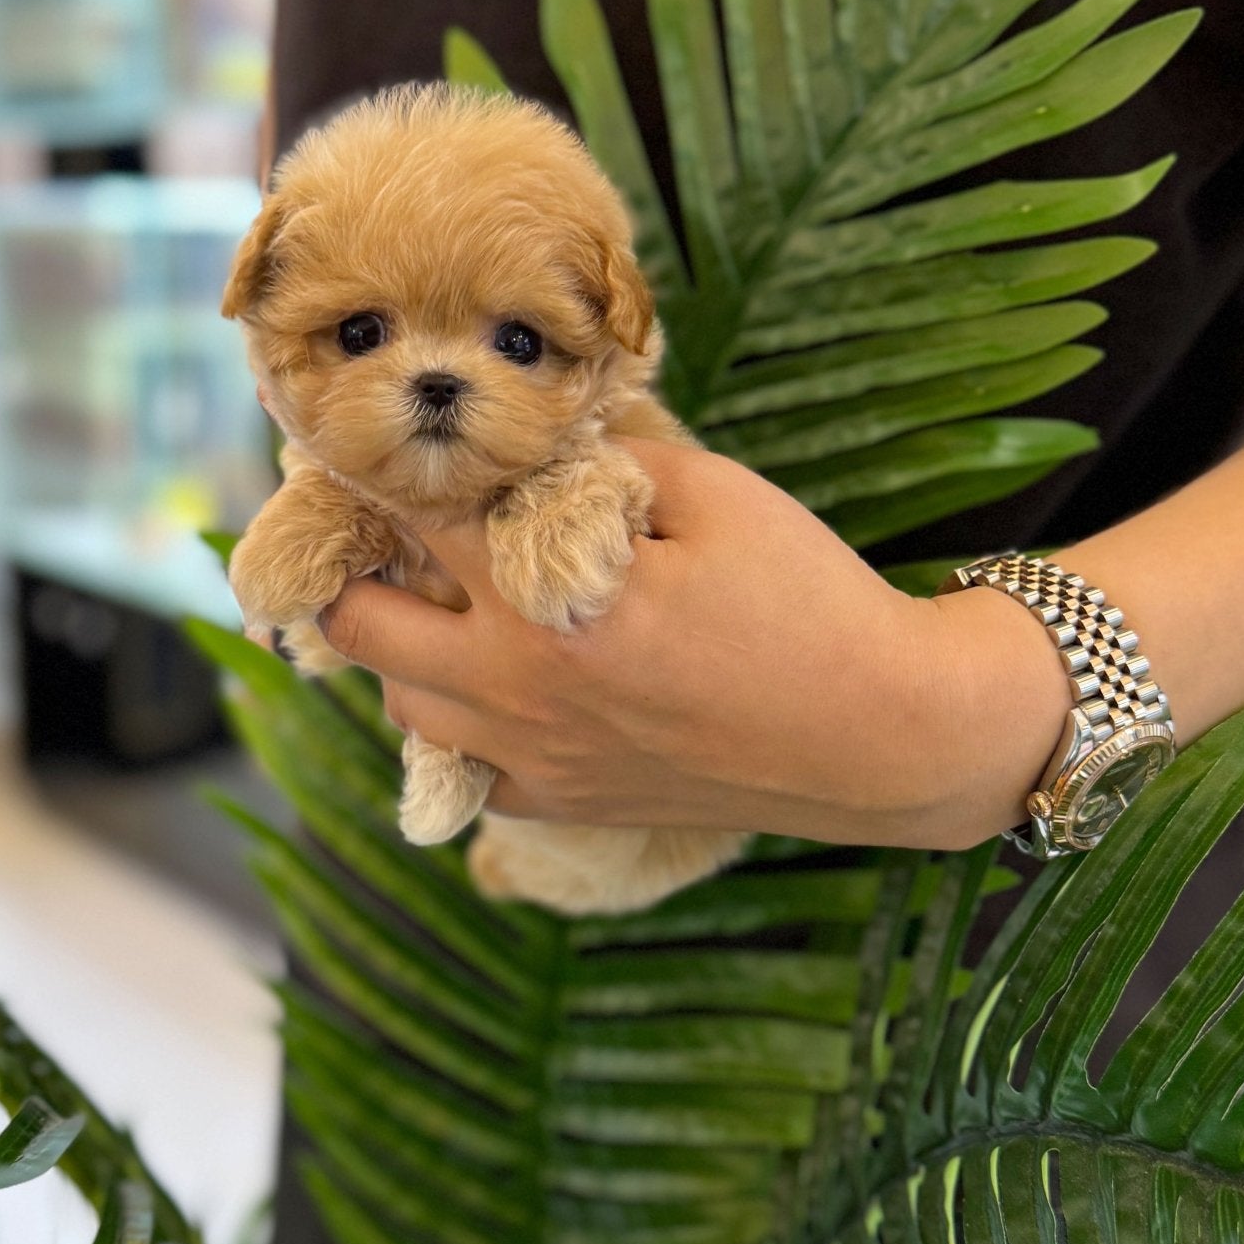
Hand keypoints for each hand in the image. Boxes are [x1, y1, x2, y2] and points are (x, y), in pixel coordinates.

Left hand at [318, 439, 1069, 848]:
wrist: (885, 734)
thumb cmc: (808, 602)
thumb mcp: (713, 492)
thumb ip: (609, 460)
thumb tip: (544, 440)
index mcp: (543, 602)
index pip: (413, 518)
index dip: (386, 470)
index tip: (380, 444)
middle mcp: (515, 690)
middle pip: (359, 627)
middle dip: (358, 568)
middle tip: (393, 531)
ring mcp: (535, 758)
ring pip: (402, 704)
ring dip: (406, 646)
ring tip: (452, 602)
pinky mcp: (567, 803)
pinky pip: (466, 769)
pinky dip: (462, 724)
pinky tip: (506, 683)